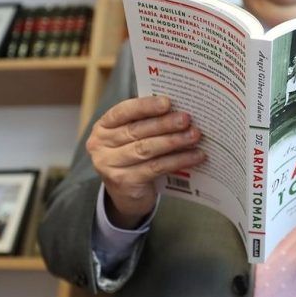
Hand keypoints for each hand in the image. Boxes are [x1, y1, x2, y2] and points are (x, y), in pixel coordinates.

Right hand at [86, 96, 203, 228]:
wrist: (126, 194)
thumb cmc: (133, 155)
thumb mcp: (133, 137)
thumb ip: (148, 121)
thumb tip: (180, 109)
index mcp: (103, 126)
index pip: (123, 111)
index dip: (145, 106)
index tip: (167, 102)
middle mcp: (101, 146)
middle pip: (136, 131)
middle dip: (165, 124)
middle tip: (186, 119)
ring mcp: (110, 166)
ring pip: (146, 149)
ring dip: (174, 141)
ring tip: (194, 136)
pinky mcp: (125, 183)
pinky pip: (155, 168)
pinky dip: (177, 161)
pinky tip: (195, 156)